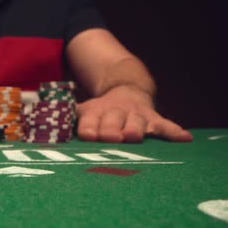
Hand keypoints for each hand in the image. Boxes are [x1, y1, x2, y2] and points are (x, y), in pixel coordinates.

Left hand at [76, 85, 192, 142]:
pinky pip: (165, 126)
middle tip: (111, 137)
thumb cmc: (100, 111)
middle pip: (113, 121)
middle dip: (111, 128)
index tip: (87, 134)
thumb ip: (66, 122)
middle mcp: (116, 112)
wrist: (125, 89)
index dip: (88, 128)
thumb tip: (43, 125)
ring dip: (136, 129)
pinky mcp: (153, 118)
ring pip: (137, 123)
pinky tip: (185, 138)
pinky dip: (174, 132)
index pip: (89, 122)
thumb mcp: (81, 112)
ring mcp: (136, 115)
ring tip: (135, 136)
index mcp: (95, 112)